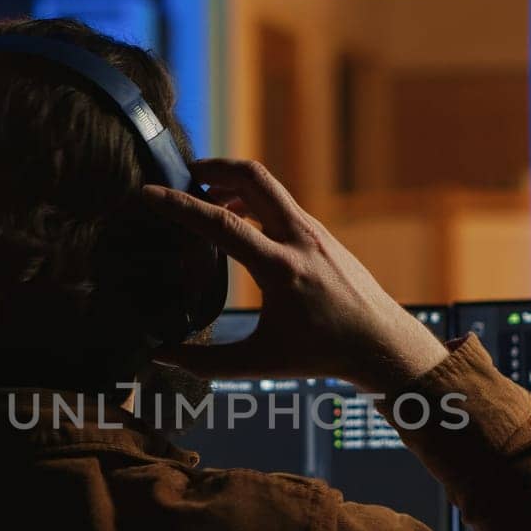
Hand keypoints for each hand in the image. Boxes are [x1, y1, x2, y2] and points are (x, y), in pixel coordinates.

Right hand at [143, 159, 450, 392]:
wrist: (383, 346)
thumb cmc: (321, 356)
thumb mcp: (259, 363)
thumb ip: (206, 362)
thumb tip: (158, 356)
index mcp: (280, 268)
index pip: (220, 223)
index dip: (179, 205)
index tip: (148, 192)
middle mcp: (300, 239)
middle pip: (253, 177)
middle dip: (214, 167)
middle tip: (184, 173)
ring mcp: (314, 233)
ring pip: (269, 188)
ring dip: (233, 184)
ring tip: (205, 197)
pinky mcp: (322, 236)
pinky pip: (281, 205)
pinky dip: (253, 202)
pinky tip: (238, 222)